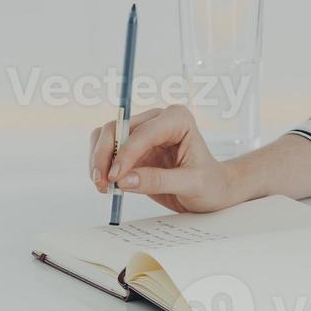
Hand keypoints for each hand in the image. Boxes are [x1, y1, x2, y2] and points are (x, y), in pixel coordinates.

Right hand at [88, 104, 237, 213]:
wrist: (212, 190)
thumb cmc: (209, 183)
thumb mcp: (191, 184)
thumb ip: (159, 181)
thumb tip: (124, 179)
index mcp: (178, 119)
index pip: (143, 132)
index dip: (125, 153)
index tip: (115, 177)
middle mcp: (158, 120)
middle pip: (117, 128)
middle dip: (105, 155)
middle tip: (102, 183)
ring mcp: (143, 132)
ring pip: (106, 136)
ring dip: (98, 160)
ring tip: (103, 186)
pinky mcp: (132, 149)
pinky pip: (106, 151)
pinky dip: (100, 166)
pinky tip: (106, 185)